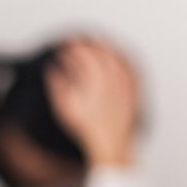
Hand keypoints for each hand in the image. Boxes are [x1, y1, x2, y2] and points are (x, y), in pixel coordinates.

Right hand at [45, 37, 139, 166]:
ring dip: (105, 47)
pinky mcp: (132, 91)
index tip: (64, 46)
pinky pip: (131, 68)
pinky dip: (123, 58)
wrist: (111, 145)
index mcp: (94, 83)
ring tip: (96, 43)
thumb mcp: (65, 109)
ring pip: (116, 58)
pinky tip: (119, 56)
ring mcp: (124, 85)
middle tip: (78, 40)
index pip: (82, 56)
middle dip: (87, 44)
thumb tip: (53, 70)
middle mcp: (111, 81)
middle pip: (100, 53)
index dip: (72, 48)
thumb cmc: (88, 130)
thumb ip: (57, 86)